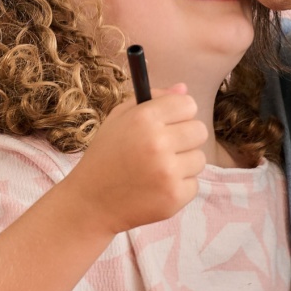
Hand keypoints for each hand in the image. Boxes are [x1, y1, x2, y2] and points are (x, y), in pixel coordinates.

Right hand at [67, 85, 206, 233]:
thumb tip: (184, 88)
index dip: (179, 114)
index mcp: (144, 118)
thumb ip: (153, 100)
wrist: (91, 203)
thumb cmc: (105, 157)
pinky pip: (194, 184)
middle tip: (164, 149)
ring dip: (183, 164)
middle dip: (185, 139)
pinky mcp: (174, 196)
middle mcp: (157, 142)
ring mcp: (167, 171)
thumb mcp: (119, 119)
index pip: (188, 104)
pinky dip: (179, 187)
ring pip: (200, 159)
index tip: (169, 124)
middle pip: (200, 130)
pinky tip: (157, 188)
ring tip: (157, 170)